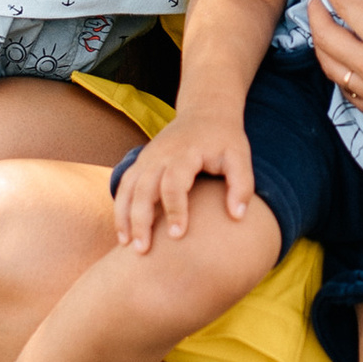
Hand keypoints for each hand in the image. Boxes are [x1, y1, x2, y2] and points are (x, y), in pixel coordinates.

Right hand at [116, 117, 254, 247]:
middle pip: (143, 188)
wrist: (206, 111)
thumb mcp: (240, 157)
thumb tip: (237, 217)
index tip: (177, 236)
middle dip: (140, 220)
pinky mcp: (141, 162)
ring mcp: (147, 157)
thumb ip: (242, 185)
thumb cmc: (225, 139)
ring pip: (127, 187)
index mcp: (185, 153)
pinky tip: (124, 232)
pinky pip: (124, 185)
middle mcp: (160, 154)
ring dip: (124, 216)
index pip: (174, 183)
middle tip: (143, 250)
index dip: (175, 210)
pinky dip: (120, 208)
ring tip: (128, 245)